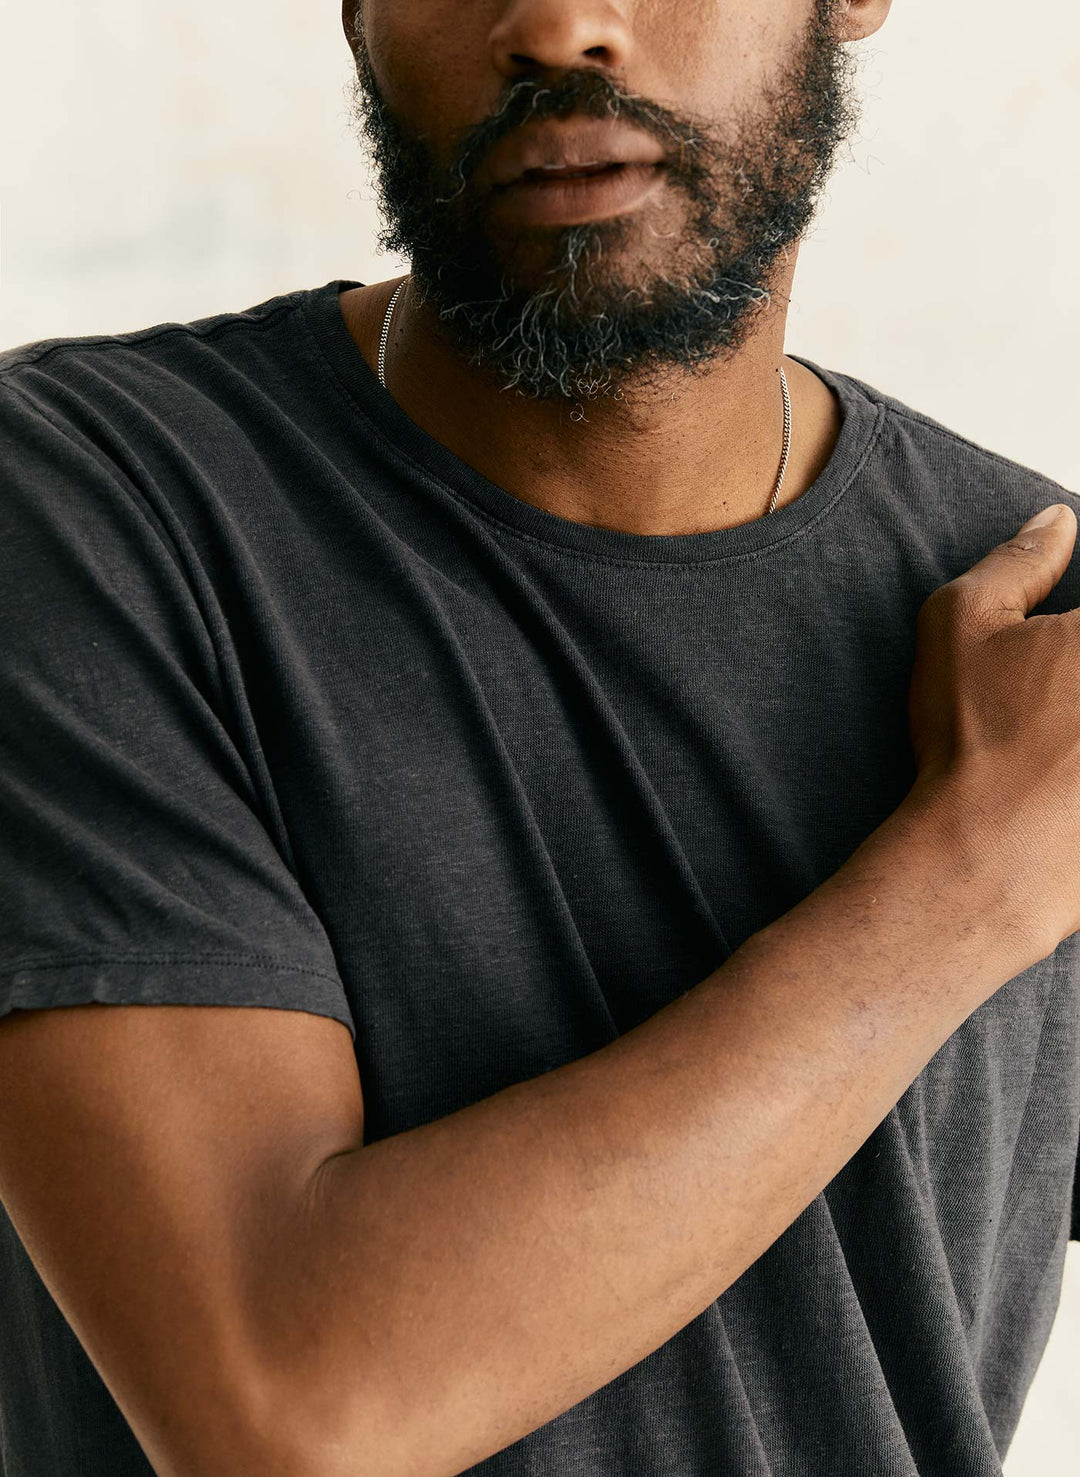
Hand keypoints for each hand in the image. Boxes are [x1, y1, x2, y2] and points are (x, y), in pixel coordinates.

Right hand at [906, 501, 1079, 957]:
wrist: (992, 853)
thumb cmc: (975, 737)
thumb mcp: (963, 623)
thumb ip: (1018, 559)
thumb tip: (1058, 520)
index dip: (1077, 635)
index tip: (1062, 650)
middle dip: (1075, 671)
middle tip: (1055, 694)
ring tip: (1061, 725)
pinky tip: (1070, 768)